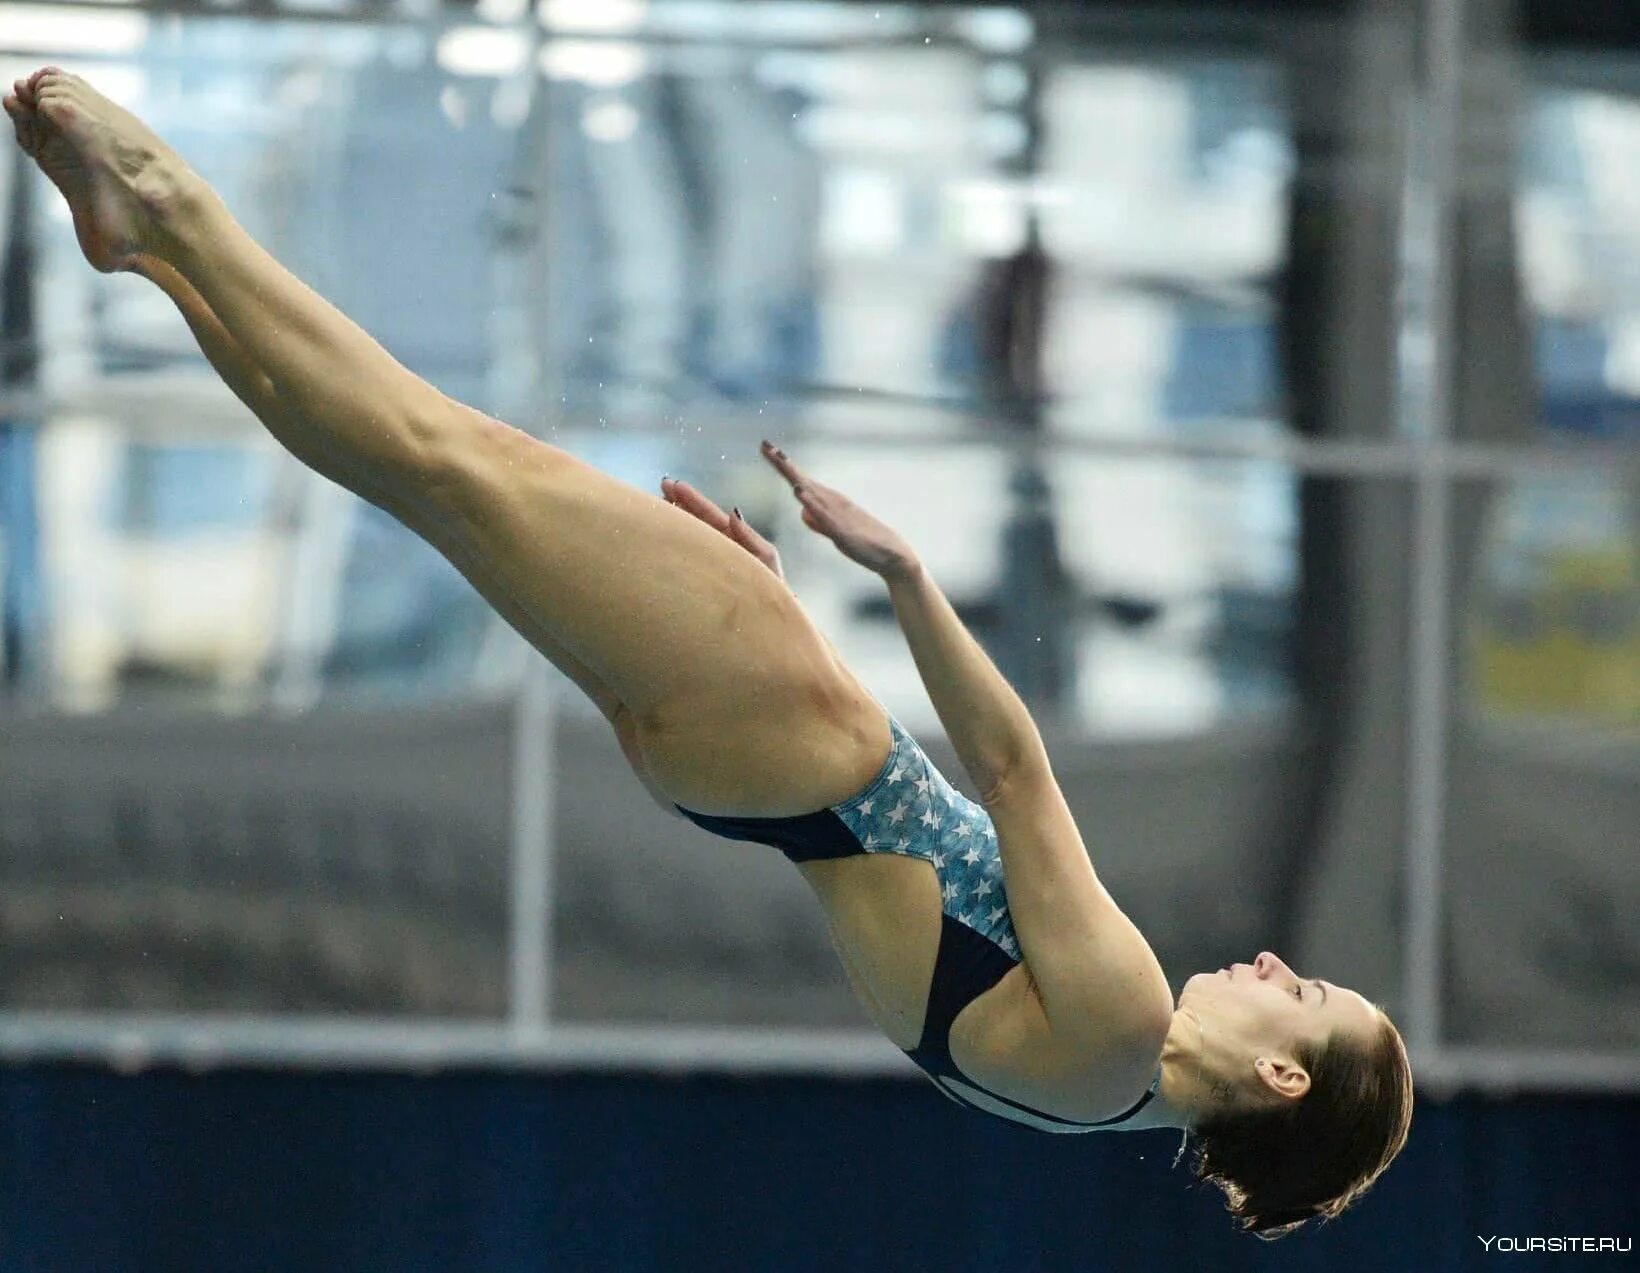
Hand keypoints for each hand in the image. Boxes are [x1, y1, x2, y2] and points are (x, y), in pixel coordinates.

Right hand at [660, 475, 784, 579]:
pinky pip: (685, 558)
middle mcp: (720, 550)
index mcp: (734, 541)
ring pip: (690, 537)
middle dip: (680, 503)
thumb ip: (750, 537)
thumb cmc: (772, 591)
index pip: (711, 516)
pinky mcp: (699, 582)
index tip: (674, 484)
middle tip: (662, 484)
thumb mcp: (766, 560)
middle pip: (697, 522)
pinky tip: (660, 536)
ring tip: (657, 502)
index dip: (694, 500)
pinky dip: (674, 544)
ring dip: (675, 519)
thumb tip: (733, 511)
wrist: (767, 624)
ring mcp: (710, 565)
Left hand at [759, 440, 918, 579]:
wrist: (894, 556)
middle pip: (802, 479)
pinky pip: (823, 514)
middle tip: (764, 444)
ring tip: (777, 458)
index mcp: (829, 502)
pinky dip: (810, 501)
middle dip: (782, 463)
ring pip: (811, 491)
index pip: (801, 479)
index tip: (766, 448)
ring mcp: (837, 514)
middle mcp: (833, 501)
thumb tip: (803, 512)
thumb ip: (818, 522)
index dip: (783, 465)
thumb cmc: (865, 544)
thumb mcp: (834, 532)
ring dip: (794, 475)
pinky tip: (798, 490)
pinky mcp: (842, 530)